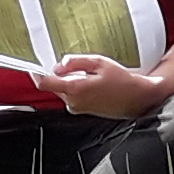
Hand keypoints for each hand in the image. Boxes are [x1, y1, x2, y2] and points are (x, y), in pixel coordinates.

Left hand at [43, 55, 166, 118]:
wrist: (138, 99)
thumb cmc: (123, 81)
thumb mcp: (100, 63)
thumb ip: (77, 61)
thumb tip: (60, 64)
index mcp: (75, 89)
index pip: (45, 83)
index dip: (38, 73)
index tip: (35, 66)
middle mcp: (73, 102)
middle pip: (55, 85)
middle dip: (61, 74)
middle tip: (79, 65)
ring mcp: (77, 108)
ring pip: (63, 90)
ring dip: (70, 80)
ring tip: (92, 75)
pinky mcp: (82, 111)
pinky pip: (72, 96)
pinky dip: (77, 88)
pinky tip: (94, 84)